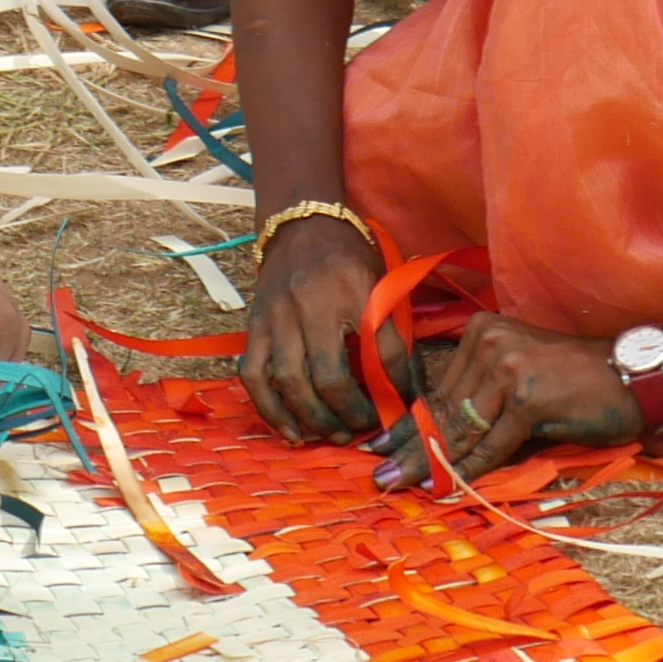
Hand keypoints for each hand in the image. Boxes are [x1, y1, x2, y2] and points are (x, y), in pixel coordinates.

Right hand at [242, 212, 391, 444]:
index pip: (382, 350)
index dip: (397, 386)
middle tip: (365, 428)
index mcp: (354, 288)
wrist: (301, 225)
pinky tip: (291, 432)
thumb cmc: (348, 258)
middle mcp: (311, 303)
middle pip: (329, 375)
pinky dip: (271, 410)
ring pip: (290, 382)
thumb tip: (406, 390)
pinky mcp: (256, 326)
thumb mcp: (379, 283)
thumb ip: (392, 332)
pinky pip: (255, 376)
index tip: (402, 404)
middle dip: (350, 413)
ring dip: (314, 419)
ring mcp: (278, 315)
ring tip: (334, 436)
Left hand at [378, 312, 642, 485]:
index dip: (407, 423)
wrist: (631, 376)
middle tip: (380, 477)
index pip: (438, 387)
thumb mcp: (518, 379)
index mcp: (481, 331)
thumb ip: (480, 401)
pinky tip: (449, 488)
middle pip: (443, 409)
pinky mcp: (527, 398)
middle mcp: (490, 342)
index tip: (378, 447)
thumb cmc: (575, 384)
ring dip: (433, 464)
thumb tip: (434, 442)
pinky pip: (492, 445)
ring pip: (462, 429)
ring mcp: (508, 368)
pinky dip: (470, 471)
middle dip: (411, 449)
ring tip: (402, 486)